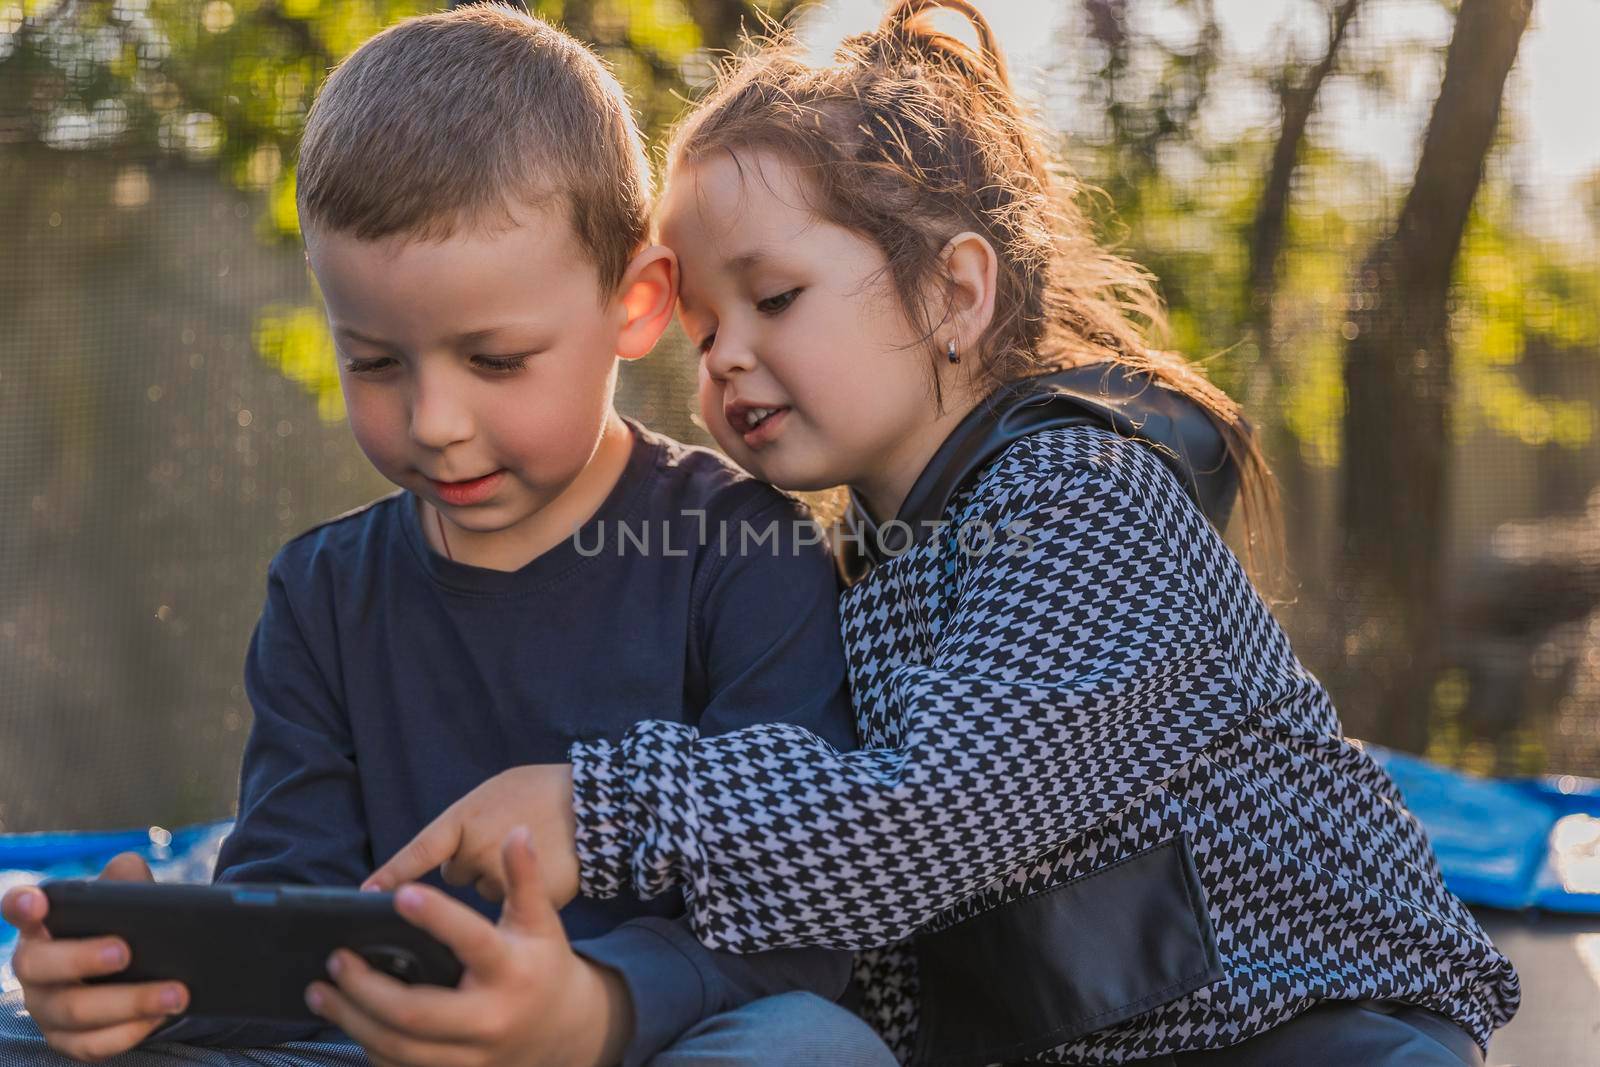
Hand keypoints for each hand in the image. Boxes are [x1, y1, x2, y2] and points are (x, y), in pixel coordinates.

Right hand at [0, 853, 189, 1062]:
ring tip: (175, 993)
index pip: (18, 908)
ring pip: (74, 1010)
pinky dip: (129, 1032)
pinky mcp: (68, 1040)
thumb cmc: (123, 928)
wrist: (139, 972)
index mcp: (43, 925)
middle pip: (38, 965)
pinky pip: (92, 1044)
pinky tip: (159, 1017)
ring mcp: (46, 1007)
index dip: (21, 904)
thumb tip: (127, 871)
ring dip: (129, 1002)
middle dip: (81, 958)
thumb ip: (126, 879)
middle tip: (125, 952)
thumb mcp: (127, 900)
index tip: (36, 901)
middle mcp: (34, 967)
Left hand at [310, 828, 631, 1066]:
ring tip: (321, 992)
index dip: (436, 917)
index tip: (399, 893)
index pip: (472, 941)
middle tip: (336, 959)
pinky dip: (369, 1046)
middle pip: (415, 1013)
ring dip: (352, 1021)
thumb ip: (524, 877)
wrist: (565, 1028)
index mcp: (512, 970)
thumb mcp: (540, 919)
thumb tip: (517, 831)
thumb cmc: (543, 963)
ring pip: (399, 1048)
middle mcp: (490, 1018)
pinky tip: (349, 1021)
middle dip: (366, 989)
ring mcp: (471, 1055)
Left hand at [363, 764, 578, 906]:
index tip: (365, 894)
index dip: (391, 875)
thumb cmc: (544, 790)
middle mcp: (477, 852)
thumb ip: (466, 823)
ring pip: (484, 892)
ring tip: (526, 854)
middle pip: (454, 875)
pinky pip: (511, 906)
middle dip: (471, 865)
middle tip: (499, 844)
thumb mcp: (496, 791)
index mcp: (466, 820)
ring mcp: (502, 879)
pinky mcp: (528, 902)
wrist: (597, 803)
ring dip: (497, 880)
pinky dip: (523, 895)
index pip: (419, 851)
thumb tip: (444, 855)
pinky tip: (543, 870)